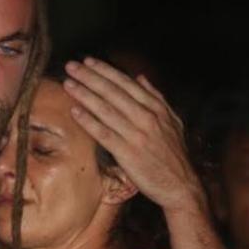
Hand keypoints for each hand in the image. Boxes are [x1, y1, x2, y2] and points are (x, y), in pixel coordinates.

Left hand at [63, 57, 204, 213]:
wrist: (180, 186)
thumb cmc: (174, 155)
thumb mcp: (173, 121)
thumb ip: (157, 98)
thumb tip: (140, 77)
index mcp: (156, 108)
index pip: (126, 83)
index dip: (105, 71)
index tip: (88, 61)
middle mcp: (146, 118)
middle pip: (113, 92)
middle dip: (90, 77)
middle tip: (71, 66)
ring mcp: (136, 135)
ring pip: (106, 110)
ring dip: (85, 95)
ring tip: (68, 84)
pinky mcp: (127, 153)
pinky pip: (104, 134)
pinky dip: (89, 121)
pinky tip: (75, 111)